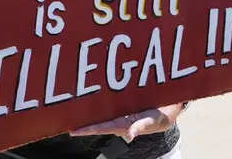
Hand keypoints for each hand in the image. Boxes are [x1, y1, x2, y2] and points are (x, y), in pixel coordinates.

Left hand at [69, 104, 183, 142]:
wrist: (168, 109)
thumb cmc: (159, 118)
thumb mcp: (151, 120)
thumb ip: (140, 127)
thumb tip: (129, 136)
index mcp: (123, 124)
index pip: (101, 127)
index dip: (86, 129)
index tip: (72, 131)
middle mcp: (118, 118)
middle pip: (96, 121)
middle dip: (81, 121)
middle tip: (64, 118)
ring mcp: (120, 111)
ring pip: (100, 112)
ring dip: (87, 112)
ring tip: (72, 107)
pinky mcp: (123, 104)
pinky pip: (107, 104)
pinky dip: (98, 101)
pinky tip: (89, 96)